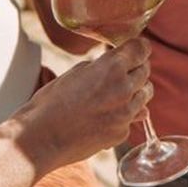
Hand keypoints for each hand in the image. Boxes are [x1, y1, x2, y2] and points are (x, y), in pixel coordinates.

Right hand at [11, 38, 151, 173]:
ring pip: (145, 95)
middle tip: (123, 71)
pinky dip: (125, 114)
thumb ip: (101, 67)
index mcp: (112, 68)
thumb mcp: (75, 73)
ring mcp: (125, 114)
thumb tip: (117, 67)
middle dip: (136, 68)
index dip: (139, 48)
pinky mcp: (122, 133)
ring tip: (116, 93)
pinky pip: (133, 117)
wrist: (41, 138)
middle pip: (145, 71)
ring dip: (135, 91)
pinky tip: (106, 114)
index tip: (137, 49)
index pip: (141, 49)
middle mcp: (124, 89)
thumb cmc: (51, 103)